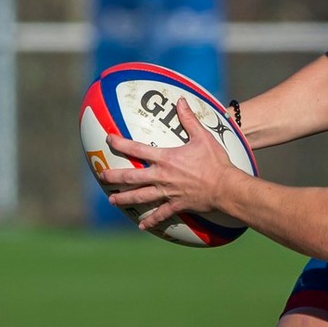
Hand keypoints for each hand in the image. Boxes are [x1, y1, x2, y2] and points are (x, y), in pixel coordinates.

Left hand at [101, 97, 243, 231]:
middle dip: (114, 177)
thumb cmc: (215, 161)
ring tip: (112, 200)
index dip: (120, 143)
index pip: (137, 149)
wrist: (225, 187)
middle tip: (102, 177)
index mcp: (166, 159)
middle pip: (132, 177)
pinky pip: (160, 214)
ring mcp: (167, 192)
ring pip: (140, 197)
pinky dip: (151, 220)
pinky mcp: (176, 205)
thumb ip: (189, 119)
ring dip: (125, 198)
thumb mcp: (203, 137)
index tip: (108, 139)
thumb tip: (180, 100)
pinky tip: (141, 226)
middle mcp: (162, 176)